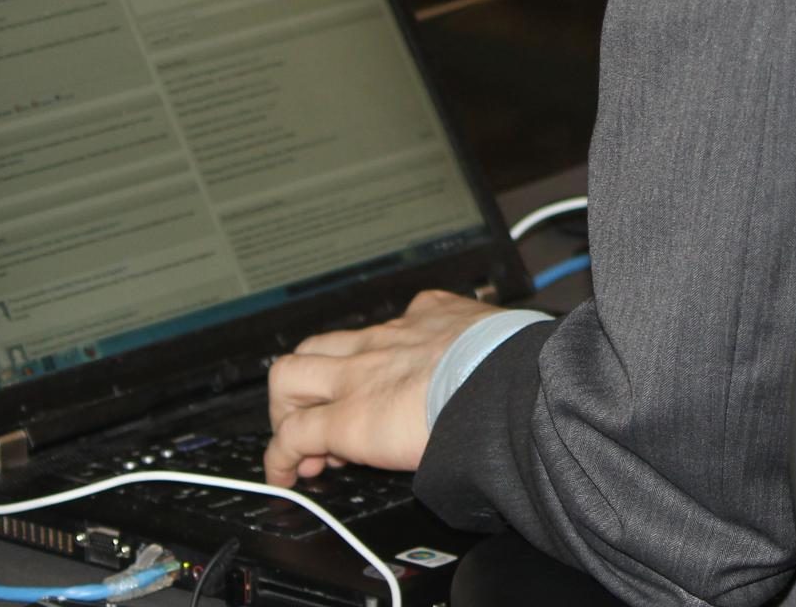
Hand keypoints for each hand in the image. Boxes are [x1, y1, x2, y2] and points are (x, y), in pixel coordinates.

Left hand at [263, 288, 499, 485]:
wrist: (504, 384)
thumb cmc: (514, 364)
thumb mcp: (496, 334)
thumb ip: (484, 343)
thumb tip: (505, 362)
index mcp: (423, 317)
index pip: (375, 331)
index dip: (364, 363)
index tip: (372, 389)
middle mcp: (381, 340)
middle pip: (316, 345)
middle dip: (309, 382)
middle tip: (324, 416)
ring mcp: (357, 375)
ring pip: (288, 376)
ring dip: (287, 411)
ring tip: (302, 446)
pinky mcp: (345, 418)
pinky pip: (292, 436)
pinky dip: (281, 459)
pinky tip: (289, 476)